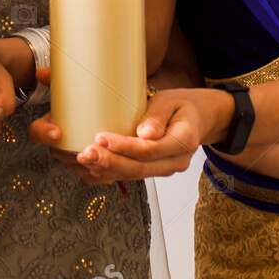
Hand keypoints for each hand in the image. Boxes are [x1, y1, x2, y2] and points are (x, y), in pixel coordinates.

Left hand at [27, 72, 220, 184]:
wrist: (197, 119)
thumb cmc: (182, 106)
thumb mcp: (173, 101)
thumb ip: (158, 116)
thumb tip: (146, 133)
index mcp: (183, 141)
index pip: (150, 150)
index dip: (124, 147)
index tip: (101, 138)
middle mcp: (174, 162)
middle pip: (138, 169)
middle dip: (108, 163)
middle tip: (84, 153)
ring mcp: (163, 170)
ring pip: (132, 176)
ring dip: (105, 170)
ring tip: (81, 159)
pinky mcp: (152, 171)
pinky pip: (129, 177)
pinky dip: (108, 174)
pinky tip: (88, 168)